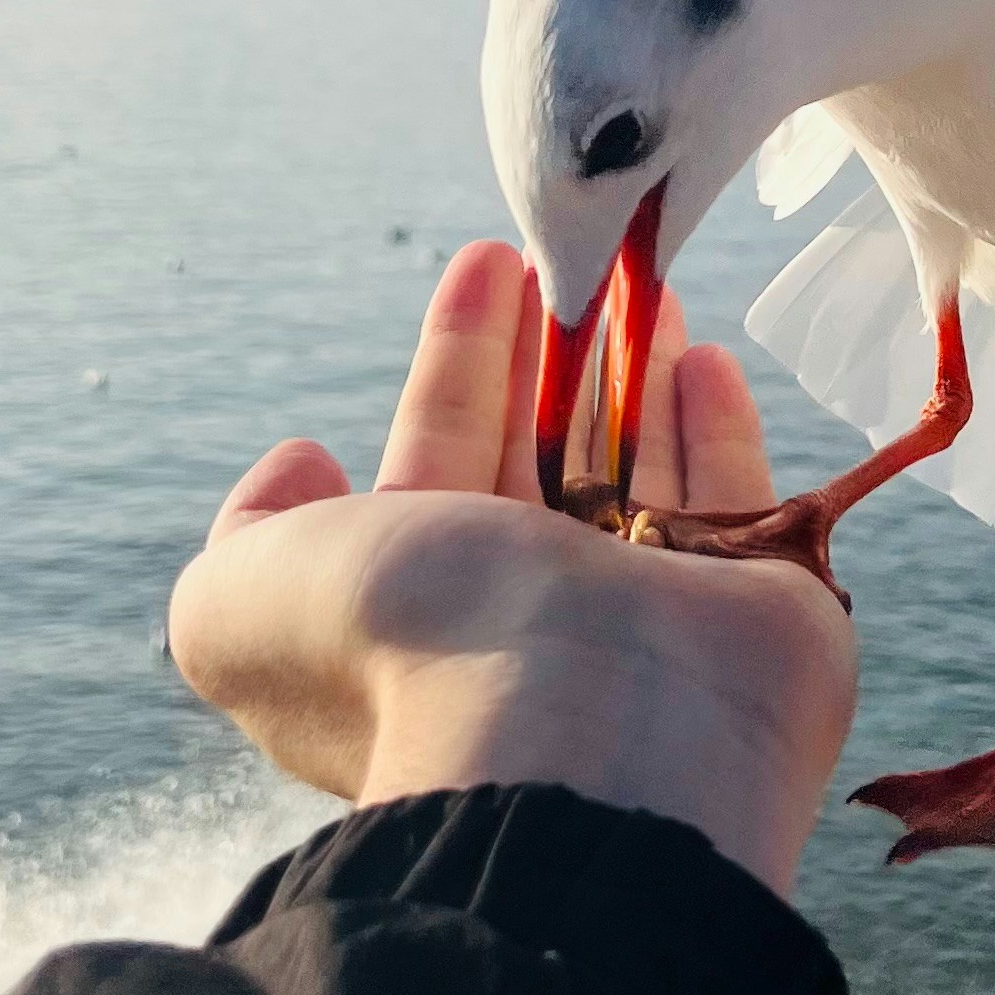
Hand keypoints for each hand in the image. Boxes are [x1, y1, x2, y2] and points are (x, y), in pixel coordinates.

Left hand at [168, 242, 859, 897]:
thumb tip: (303, 465)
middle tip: (556, 255)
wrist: (589, 738)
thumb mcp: (239, 603)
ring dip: (629, 370)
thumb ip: (242, 535)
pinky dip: (712, 424)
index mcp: (422, 619)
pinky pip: (730, 496)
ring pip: (633, 467)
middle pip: (535, 458)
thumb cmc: (412, 659)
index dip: (453, 370)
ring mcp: (648, 620)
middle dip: (541, 354)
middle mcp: (533, 622)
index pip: (433, 471)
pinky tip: (700, 357)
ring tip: (635, 279)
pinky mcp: (754, 608)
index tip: (481, 268)